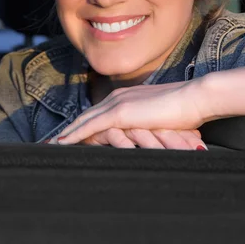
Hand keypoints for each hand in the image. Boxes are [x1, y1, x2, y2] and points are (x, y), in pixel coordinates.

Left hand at [52, 78, 212, 145]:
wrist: (195, 98)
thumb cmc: (185, 112)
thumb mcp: (161, 120)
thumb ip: (149, 126)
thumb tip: (149, 139)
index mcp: (127, 97)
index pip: (98, 113)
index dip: (82, 125)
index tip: (68, 136)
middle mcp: (118, 97)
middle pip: (86, 116)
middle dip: (68, 130)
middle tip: (50, 143)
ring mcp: (118, 103)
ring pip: (84, 121)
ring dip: (66, 134)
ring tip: (50, 146)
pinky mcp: (120, 113)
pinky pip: (91, 126)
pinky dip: (74, 135)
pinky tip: (63, 144)